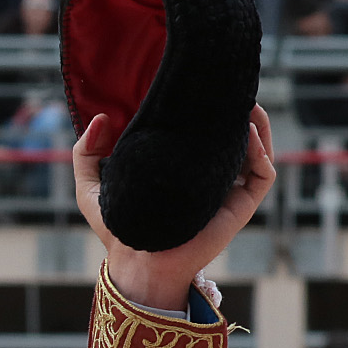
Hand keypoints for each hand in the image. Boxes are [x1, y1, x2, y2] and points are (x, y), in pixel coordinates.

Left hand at [74, 104, 275, 310]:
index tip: (198, 83)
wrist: (135, 264)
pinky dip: (260, 151)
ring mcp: (226, 190)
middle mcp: (207, 175)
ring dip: (257, 123)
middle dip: (235, 108)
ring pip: (255, 150)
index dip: (203, 107)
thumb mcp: (91, 187)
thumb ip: (86, 153)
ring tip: (245, 101)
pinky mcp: (239, 207)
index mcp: (180, 166)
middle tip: (226, 84)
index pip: (199, 131)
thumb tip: (103, 117)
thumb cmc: (115, 229)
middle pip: (233, 135)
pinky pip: (261, 174)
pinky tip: (245, 131)